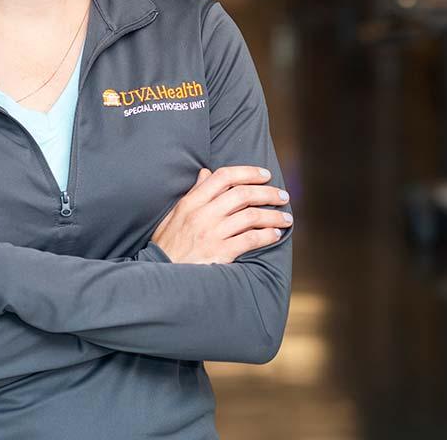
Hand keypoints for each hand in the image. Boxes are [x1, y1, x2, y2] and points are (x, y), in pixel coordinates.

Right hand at [151, 166, 292, 263]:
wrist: (160, 273)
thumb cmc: (168, 243)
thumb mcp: (175, 214)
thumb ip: (194, 192)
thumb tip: (206, 172)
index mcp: (192, 202)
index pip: (224, 177)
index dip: (248, 172)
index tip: (265, 175)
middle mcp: (203, 215)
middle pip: (243, 194)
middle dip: (268, 193)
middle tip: (283, 196)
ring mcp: (212, 234)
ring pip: (251, 217)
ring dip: (274, 216)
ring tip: (286, 218)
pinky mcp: (220, 253)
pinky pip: (250, 240)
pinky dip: (267, 235)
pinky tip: (275, 235)